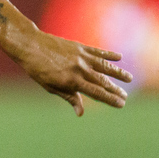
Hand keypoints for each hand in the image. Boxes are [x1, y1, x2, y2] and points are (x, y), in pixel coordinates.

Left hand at [10, 31, 132, 115]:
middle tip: (125, 96)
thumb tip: (81, 112)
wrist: (30, 45)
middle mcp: (79, 69)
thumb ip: (69, 97)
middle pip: (103, 81)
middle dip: (115, 89)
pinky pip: (98, 51)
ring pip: (105, 66)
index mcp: (72, 81)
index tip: (121, 104)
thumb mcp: (50, 87)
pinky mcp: (79, 46)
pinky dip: (109, 54)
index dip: (110, 99)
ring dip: (118, 72)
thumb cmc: (37, 69)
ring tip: (129, 78)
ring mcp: (81, 57)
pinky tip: (119, 57)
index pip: (96, 93)